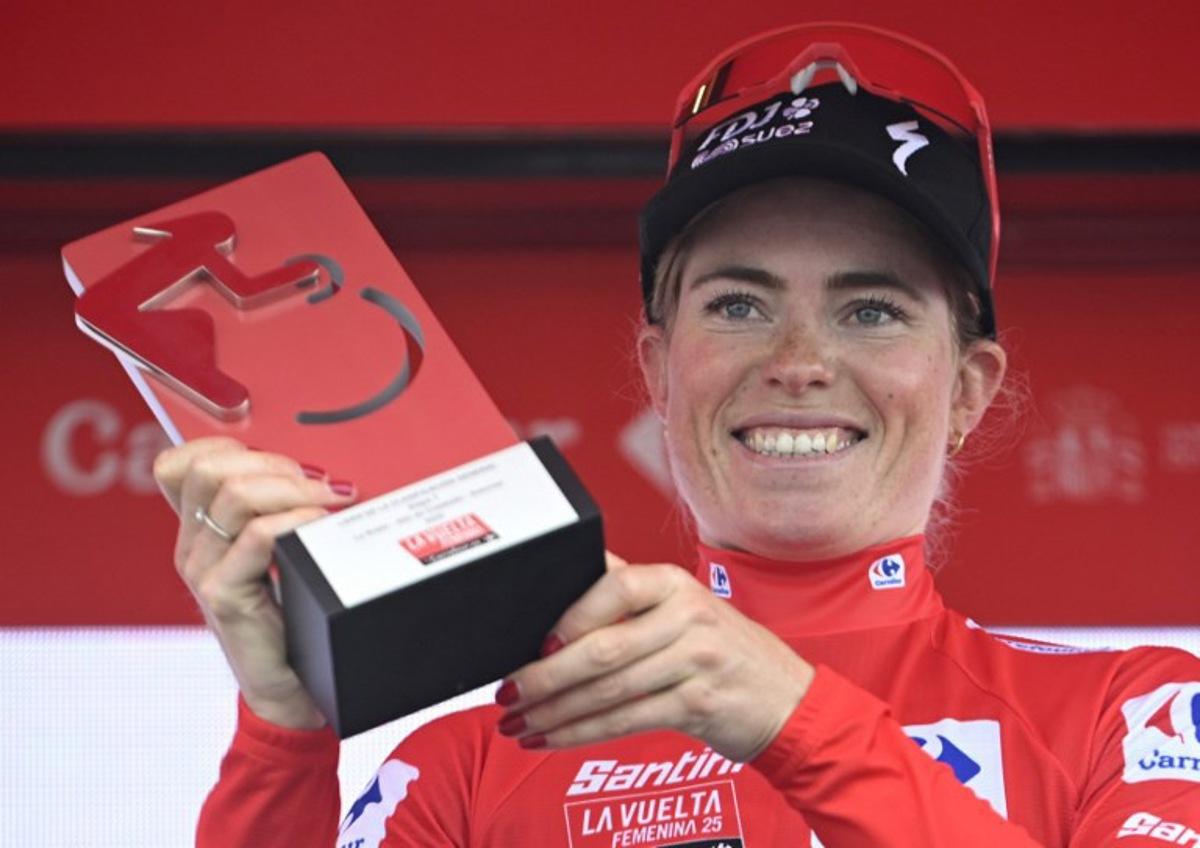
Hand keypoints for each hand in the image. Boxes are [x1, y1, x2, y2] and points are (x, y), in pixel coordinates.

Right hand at [153, 437, 356, 728]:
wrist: (293, 690)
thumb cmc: (296, 619)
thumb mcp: (281, 557)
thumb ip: (283, 516)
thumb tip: (324, 473)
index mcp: (200, 531)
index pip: (182, 463)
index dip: (229, 446)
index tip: (285, 462)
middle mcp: (192, 546)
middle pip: (208, 468)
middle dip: (272, 462)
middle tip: (320, 483)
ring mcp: (202, 570)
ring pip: (232, 494)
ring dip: (292, 487)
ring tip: (330, 501)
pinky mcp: (221, 595)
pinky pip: (255, 536)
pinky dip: (294, 521)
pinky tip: (320, 526)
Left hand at [494, 553, 814, 761]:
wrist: (788, 698)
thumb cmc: (721, 650)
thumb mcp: (683, 608)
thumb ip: (628, 594)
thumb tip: (555, 587)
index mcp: (675, 583)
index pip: (616, 586)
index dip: (571, 616)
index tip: (535, 643)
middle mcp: (689, 616)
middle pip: (604, 648)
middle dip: (546, 676)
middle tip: (508, 693)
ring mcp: (697, 661)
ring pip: (610, 690)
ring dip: (555, 711)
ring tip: (518, 723)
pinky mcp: (698, 704)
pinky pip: (626, 721)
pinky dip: (581, 733)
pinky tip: (551, 738)